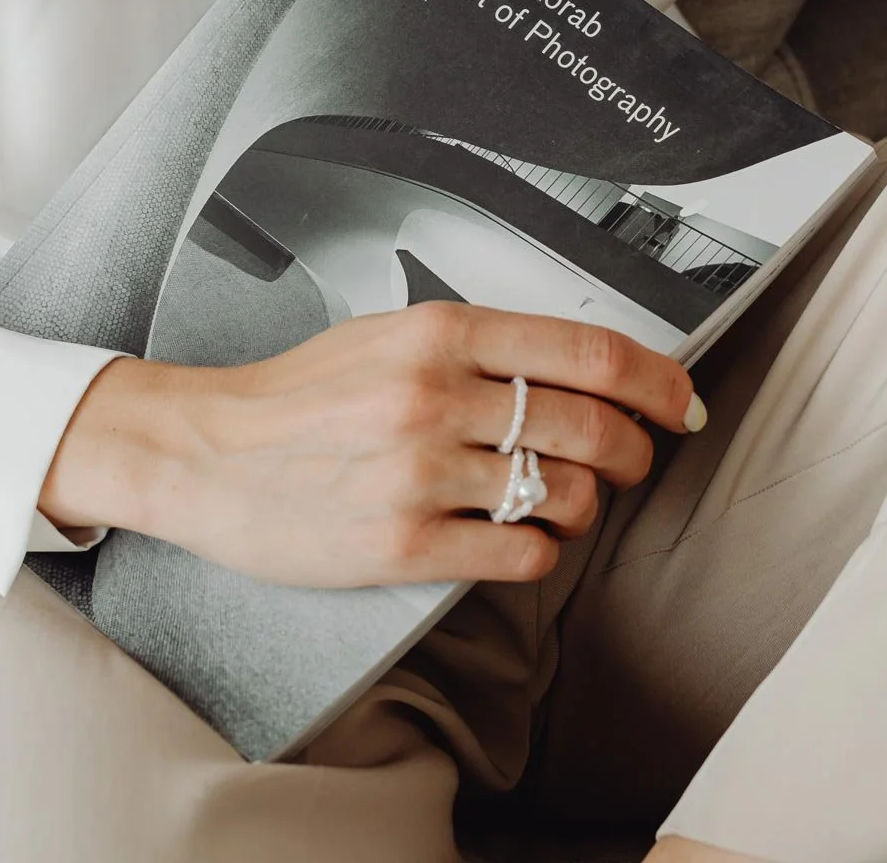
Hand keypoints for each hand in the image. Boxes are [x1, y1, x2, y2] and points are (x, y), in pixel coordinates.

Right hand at [39, 303, 703, 585]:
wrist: (205, 453)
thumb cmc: (302, 396)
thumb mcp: (392, 333)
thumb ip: (483, 344)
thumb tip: (582, 365)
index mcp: (441, 332)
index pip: (590, 352)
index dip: (658, 381)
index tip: (681, 402)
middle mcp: (435, 396)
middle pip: (592, 425)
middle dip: (634, 451)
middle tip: (634, 459)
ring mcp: (418, 473)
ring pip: (564, 493)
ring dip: (588, 505)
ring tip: (570, 502)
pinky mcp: (400, 545)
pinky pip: (519, 554)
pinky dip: (543, 551)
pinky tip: (526, 539)